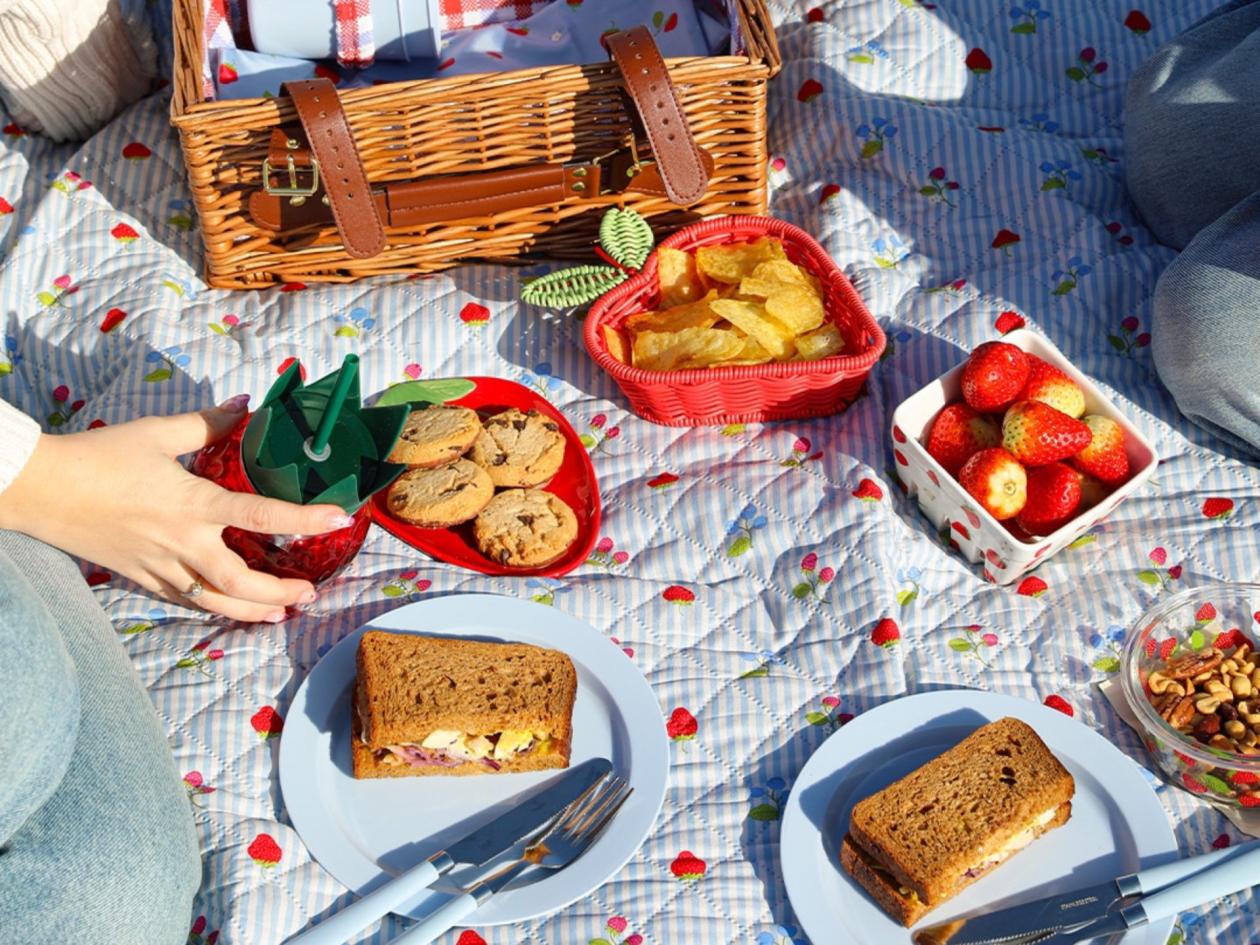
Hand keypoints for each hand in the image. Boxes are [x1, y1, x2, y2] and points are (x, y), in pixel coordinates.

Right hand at [0, 396, 352, 622]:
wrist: (40, 489)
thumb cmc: (98, 457)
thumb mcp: (157, 432)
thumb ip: (207, 424)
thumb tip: (244, 407)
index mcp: (194, 504)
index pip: (263, 516)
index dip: (306, 518)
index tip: (339, 518)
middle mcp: (183, 543)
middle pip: (242, 582)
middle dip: (281, 593)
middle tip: (310, 593)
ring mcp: (161, 566)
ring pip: (215, 602)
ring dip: (252, 611)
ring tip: (280, 613)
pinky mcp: (141, 577)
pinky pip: (185, 600)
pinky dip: (213, 607)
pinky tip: (230, 608)